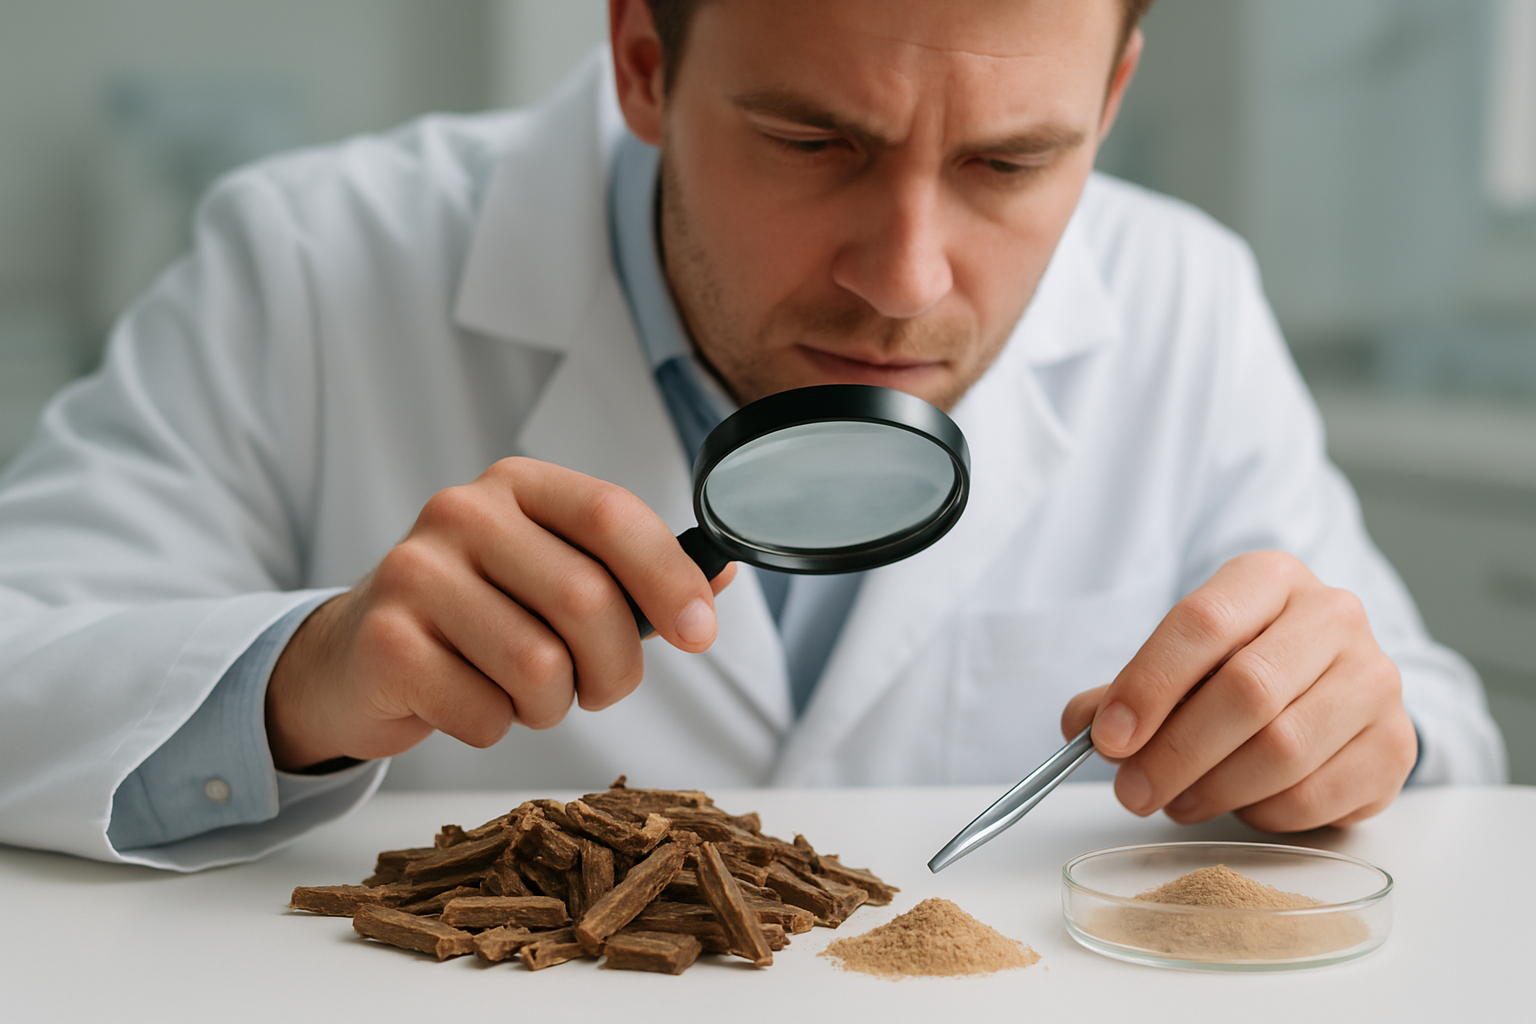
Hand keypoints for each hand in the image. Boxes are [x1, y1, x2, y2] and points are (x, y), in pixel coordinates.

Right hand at [265, 457, 735, 770]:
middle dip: (615, 668)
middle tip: (599, 687)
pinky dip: (495, 727)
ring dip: (550, 705)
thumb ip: (634, 574)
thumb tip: (722, 573)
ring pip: (540, 667)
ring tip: (522, 691)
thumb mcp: (554, 573)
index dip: (669, 578)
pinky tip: (467, 701)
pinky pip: (486, 713)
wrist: (357, 657)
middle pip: (587, 600)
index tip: (701, 632)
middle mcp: (462, 513)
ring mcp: (415, 574)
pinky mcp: (385, 644)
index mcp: (519, 484)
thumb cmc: (479, 615)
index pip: (612, 515)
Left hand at [1061, 550, 1417, 830]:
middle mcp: (1334, 616)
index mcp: (1270, 578)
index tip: (1107, 738)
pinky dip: (1261, 812)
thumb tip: (1080, 724)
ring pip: (1283, 750)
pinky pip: (1316, 796)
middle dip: (1175, 752)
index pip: (1203, 622)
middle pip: (1247, 690)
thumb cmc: (1242, 665)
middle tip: (1131, 790)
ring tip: (1175, 800)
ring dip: (1213, 789)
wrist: (1333, 683)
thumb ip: (1129, 689)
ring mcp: (1375, 680)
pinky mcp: (1395, 745)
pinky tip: (1238, 805)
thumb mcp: (1184, 659)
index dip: (1149, 684)